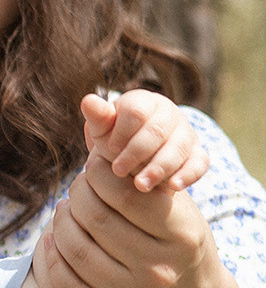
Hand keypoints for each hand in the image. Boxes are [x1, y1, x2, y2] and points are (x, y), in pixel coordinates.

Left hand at [42, 151, 220, 287]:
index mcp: (181, 236)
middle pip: (96, 220)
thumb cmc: (177, 240)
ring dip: (60, 224)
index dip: (99, 174)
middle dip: (78, 194)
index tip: (92, 167)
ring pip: (76, 251)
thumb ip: (145, 178)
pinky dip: (54, 259)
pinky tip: (53, 240)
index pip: (127, 194)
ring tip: (64, 210)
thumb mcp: (177, 207)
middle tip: (76, 187)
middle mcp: (160, 270)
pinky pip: (69, 287)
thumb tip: (99, 140)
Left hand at [80, 91, 207, 192]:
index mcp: (144, 102)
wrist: (137, 163)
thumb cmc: (117, 142)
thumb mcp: (104, 131)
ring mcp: (186, 134)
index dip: (122, 131)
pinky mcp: (198, 154)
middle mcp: (169, 114)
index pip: (137, 110)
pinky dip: (188, 174)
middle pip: (157, 130)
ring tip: (140, 185)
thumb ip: (98, 118)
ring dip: (158, 167)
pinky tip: (173, 186)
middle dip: (136, 152)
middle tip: (118, 171)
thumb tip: (88, 101)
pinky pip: (199, 162)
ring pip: (178, 147)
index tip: (111, 148)